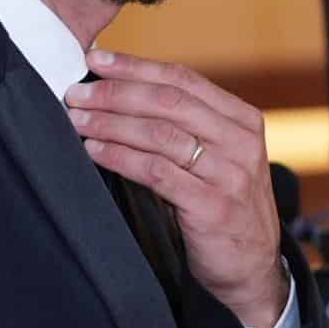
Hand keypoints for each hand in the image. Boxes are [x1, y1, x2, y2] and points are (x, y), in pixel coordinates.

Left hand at [66, 49, 287, 327]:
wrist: (251, 268)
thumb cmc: (221, 205)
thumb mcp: (217, 157)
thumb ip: (185, 126)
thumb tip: (120, 92)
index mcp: (242, 119)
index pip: (183, 79)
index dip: (136, 66)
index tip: (96, 59)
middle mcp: (241, 141)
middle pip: (169, 101)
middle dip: (117, 92)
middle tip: (77, 93)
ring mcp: (231, 174)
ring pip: (161, 134)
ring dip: (112, 123)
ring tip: (78, 120)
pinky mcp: (213, 207)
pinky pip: (157, 173)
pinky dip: (121, 157)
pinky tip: (95, 151)